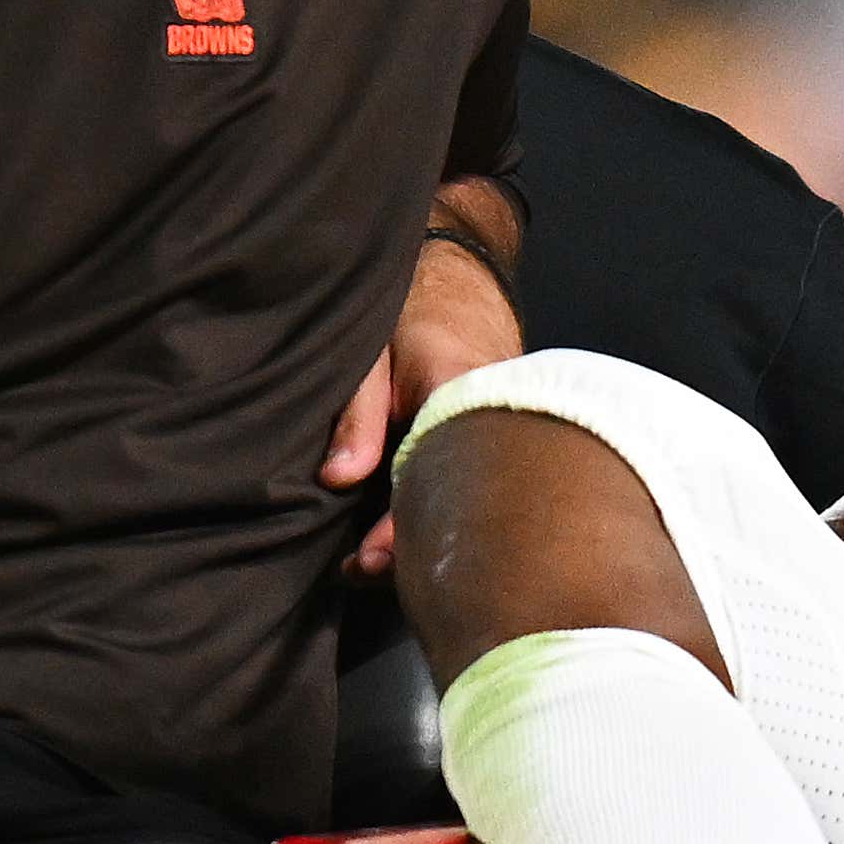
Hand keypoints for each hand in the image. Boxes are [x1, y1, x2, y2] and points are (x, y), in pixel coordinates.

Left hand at [329, 229, 521, 581]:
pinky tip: (403, 532)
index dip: (404, 527)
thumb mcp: (373, 350)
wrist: (465, 272)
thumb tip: (338, 479)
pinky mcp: (500, 443)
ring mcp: (505, 435)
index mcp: (466, 393)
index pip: (440, 477)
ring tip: (369, 563)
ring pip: (471, 500)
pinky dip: (441, 509)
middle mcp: (498, 420)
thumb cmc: (415, 305)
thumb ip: (358, 413)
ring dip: (424, 532)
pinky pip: (474, 485)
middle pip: (462, 505)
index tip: (369, 560)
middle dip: (412, 545)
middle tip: (360, 570)